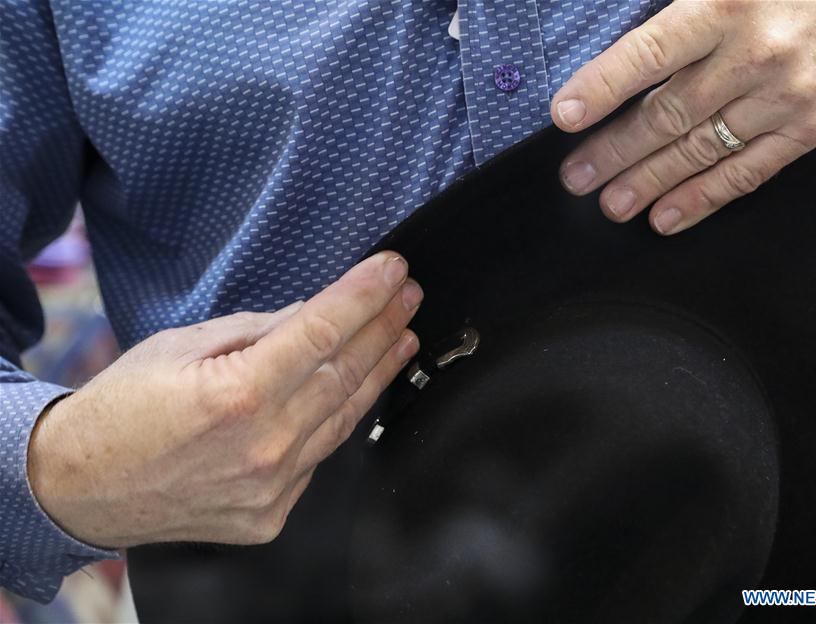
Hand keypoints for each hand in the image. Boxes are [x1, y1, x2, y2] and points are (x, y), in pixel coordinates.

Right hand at [27, 251, 421, 547]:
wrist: (80, 488)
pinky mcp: (271, 515)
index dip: (365, 296)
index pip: (323, 332)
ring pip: (344, 418)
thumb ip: (258, 331)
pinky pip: (319, 457)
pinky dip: (338, 419)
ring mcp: (272, 488)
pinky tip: (357, 391)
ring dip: (379, 373)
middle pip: (346, 373)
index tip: (393, 269)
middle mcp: (264, 446)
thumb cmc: (123, 407)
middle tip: (408, 295)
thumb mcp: (183, 345)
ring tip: (403, 338)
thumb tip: (314, 313)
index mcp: (238, 395)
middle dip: (384, 326)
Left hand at [552, 0, 815, 233]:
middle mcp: (755, 53)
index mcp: (724, 5)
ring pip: (701, 150)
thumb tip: (606, 70)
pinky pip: (746, 174)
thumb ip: (668, 21)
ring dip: (648, 182)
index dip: (604, 86)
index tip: (565, 116)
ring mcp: (785, 96)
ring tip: (611, 204)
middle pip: (670, 112)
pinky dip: (701, 199)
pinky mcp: (807, 130)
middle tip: (576, 178)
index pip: (651, 53)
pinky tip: (664, 217)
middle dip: (615, 150)